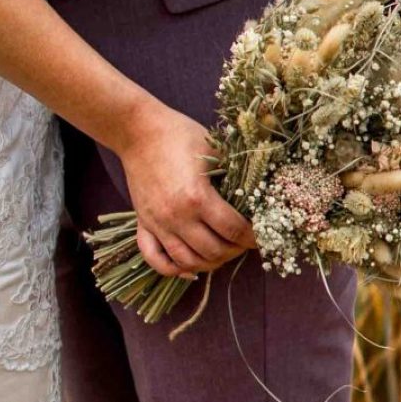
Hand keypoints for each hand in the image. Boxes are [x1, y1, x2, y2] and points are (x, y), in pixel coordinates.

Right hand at [115, 103, 255, 278]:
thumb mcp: (214, 150)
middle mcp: (177, 217)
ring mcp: (158, 224)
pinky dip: (173, 270)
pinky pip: (156, 259)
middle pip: (213, 251)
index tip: (261, 235)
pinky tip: (189, 268)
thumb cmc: (180, 135)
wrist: (139, 131)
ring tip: (222, 252)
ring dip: (210, 262)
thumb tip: (258, 195)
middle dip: (235, 250)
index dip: (252, 237)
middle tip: (244, 242)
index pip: (233, 230)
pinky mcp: (144, 224)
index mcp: (198, 197)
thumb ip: (234, 176)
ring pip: (187, 261)